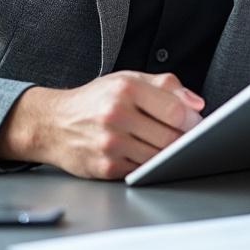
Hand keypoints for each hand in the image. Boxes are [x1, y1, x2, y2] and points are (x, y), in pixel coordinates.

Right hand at [0, 71, 204, 179]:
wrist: (52, 123)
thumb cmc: (96, 100)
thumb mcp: (129, 79)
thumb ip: (167, 86)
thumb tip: (197, 104)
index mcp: (126, 89)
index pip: (175, 110)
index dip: (192, 120)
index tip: (195, 122)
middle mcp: (116, 115)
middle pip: (170, 137)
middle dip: (183, 138)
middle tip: (183, 135)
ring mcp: (109, 144)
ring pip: (159, 156)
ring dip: (167, 153)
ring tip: (161, 142)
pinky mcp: (105, 168)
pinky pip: (142, 169)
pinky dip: (148, 163)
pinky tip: (141, 152)